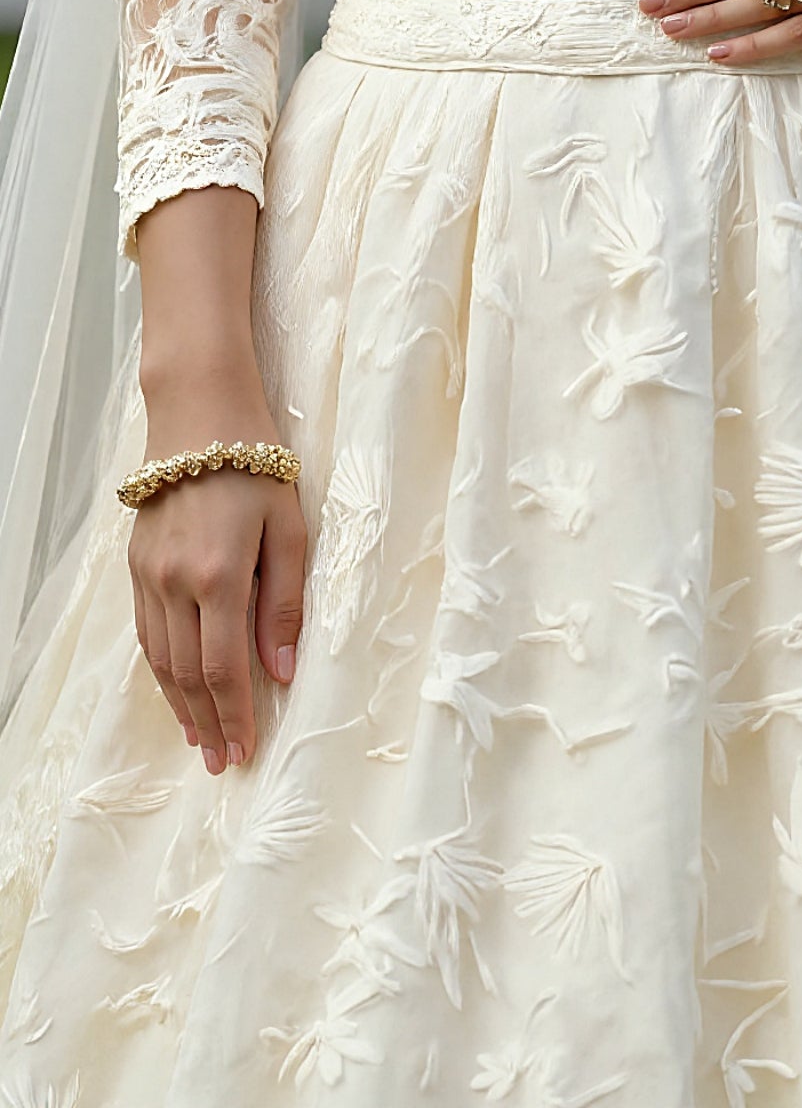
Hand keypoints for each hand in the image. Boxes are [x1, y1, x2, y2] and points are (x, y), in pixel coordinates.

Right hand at [127, 379, 305, 774]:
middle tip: (223, 762)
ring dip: (180, 704)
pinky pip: (145, 632)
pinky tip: (175, 687)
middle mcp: (175, 583)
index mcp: (221, 577)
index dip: (236, 715)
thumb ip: (285, 603)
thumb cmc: (258, 465)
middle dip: (208, 722)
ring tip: (201, 738)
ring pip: (160, 659)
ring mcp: (148, 576)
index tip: (246, 750)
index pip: (225, 668)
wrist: (199, 414)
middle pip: (188, 674)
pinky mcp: (135, 566)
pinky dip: (160, 669)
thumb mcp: (290, 528)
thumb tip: (282, 671)